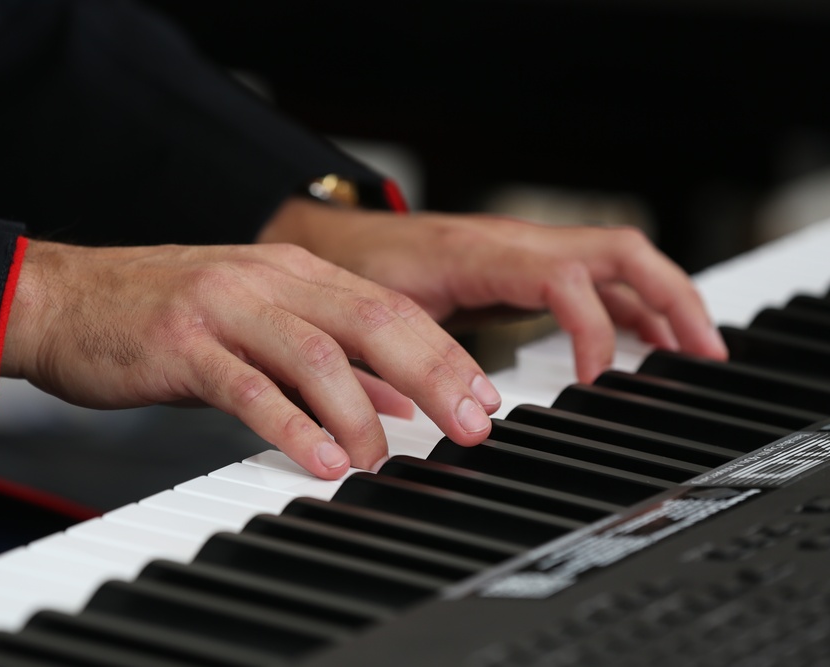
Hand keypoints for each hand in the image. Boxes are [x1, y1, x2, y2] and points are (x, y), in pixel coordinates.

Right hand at [0, 240, 500, 477]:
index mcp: (294, 273)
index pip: (392, 308)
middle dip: (434, 375)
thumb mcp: (256, 324)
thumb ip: (326, 358)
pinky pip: (249, 386)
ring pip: (317, 352)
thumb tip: (392, 397)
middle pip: (373, 320)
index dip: (445, 354)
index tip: (481, 400)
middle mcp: (268, 279)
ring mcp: (224, 307)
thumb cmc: (162, 314)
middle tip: (469, 425)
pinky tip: (321, 459)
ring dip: (361, 412)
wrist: (65, 298)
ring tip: (382, 458)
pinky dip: (293, 426)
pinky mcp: (182, 344)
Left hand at [258, 199, 727, 382]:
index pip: (566, 276)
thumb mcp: (385, 318)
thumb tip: (473, 412)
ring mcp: (525, 249)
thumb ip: (426, 357)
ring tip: (693, 350)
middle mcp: (516, 242)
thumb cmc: (357, 272)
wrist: (337, 238)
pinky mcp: (524, 265)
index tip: (596, 383)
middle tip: (701, 352)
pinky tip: (643, 337)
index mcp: (484, 253)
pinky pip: (592, 277)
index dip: (593, 328)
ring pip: (616, 261)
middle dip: (670, 298)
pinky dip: (626, 306)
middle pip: (620, 252)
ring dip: (661, 300)